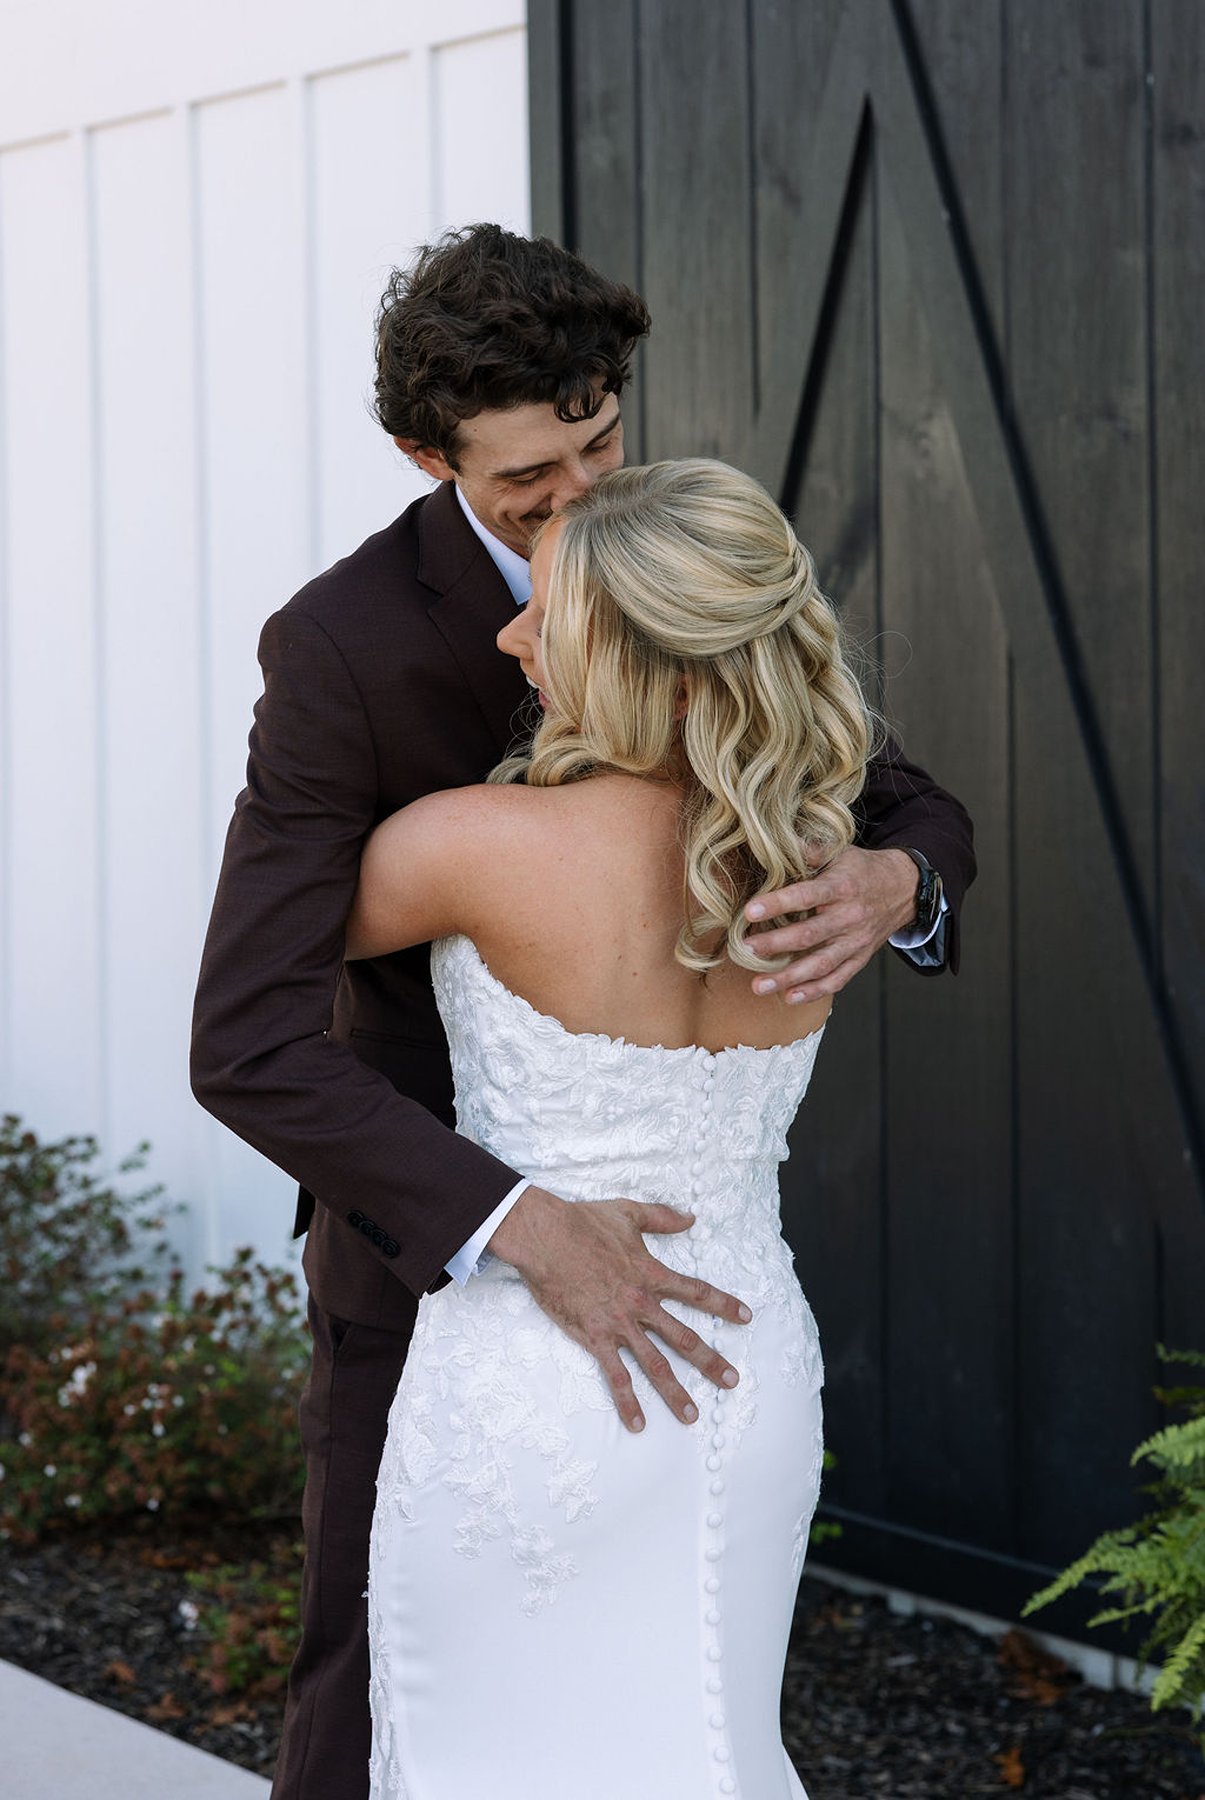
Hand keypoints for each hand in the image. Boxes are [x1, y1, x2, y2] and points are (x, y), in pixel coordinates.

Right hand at [488, 1187, 751, 1432]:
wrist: (545, 1237)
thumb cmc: (583, 1221)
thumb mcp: (628, 1212)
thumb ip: (662, 1217)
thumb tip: (690, 1217)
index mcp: (651, 1274)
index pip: (696, 1292)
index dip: (723, 1305)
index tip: (746, 1318)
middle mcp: (641, 1303)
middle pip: (684, 1338)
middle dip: (711, 1361)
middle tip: (732, 1381)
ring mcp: (619, 1324)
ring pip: (654, 1364)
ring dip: (675, 1392)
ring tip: (692, 1415)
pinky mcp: (594, 1337)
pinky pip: (615, 1376)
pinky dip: (627, 1401)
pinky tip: (637, 1424)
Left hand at [743, 845, 917, 1003]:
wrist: (904, 889)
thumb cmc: (862, 870)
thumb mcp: (840, 852)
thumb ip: (809, 850)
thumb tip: (774, 841)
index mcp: (841, 888)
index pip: (806, 896)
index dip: (777, 904)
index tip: (750, 911)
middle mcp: (849, 917)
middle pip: (809, 935)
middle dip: (775, 944)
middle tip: (746, 949)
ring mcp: (855, 942)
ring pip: (821, 965)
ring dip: (789, 978)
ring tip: (759, 985)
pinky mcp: (859, 959)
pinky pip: (837, 980)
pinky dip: (814, 992)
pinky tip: (789, 997)